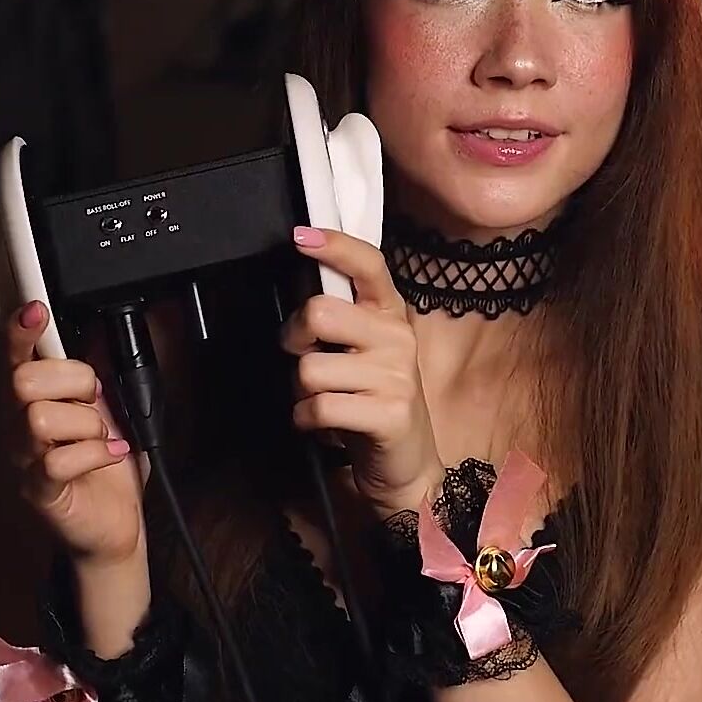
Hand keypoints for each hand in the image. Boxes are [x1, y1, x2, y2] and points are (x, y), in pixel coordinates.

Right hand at [6, 301, 146, 568]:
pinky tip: (110, 455)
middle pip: (24, 381)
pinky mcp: (41, 491)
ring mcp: (27, 459)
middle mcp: (22, 426)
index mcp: (38, 401)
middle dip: (73, 382)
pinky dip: (96, 453)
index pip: (18, 359)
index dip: (21, 332)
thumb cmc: (108, 463)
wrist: (117, 520)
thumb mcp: (109, 409)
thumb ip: (93, 381)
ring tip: (102, 438)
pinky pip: (58, 460)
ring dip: (87, 424)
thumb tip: (95, 344)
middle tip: (96, 402)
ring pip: (40, 418)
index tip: (35, 310)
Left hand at [283, 225, 443, 515]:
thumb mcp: (367, 353)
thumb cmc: (375, 402)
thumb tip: (300, 296)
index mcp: (391, 314)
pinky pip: (318, 407)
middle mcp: (398, 338)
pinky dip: (306, 420)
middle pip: (320, 312)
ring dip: (300, 391)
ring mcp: (397, 376)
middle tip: (302, 355)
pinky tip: (323, 425)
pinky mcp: (389, 414)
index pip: (369, 265)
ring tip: (322, 401)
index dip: (334, 245)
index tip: (300, 237)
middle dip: (294, 337)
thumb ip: (343, 321)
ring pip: (309, 368)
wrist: (407, 465)